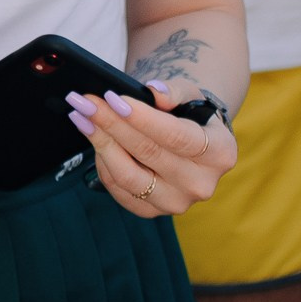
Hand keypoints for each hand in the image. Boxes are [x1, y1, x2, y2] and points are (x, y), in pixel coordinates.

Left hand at [69, 82, 235, 217]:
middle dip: (111, 123)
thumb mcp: (191, 96)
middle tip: (83, 102)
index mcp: (219, 153)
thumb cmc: (188, 115)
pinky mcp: (151, 211)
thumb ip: (174, 91)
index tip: (112, 98)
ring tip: (80, 117)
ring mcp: (176, 202)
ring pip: (128, 176)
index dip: (142, 118)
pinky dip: (102, 162)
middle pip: (148, 153)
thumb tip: (153, 92)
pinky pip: (117, 188)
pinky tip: (94, 140)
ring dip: (100, 143)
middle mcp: (201, 184)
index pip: (177, 137)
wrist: (189, 144)